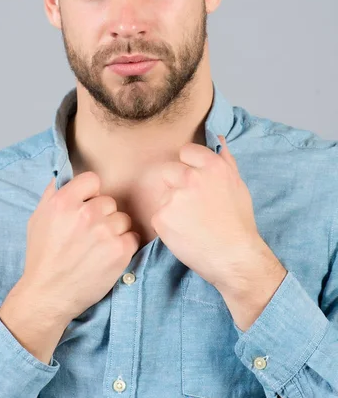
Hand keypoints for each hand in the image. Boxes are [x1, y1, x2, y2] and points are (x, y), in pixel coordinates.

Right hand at [20, 172, 140, 322]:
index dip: (90, 193)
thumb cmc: (42, 257)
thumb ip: (53, 193)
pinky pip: (132, 237)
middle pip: (110, 201)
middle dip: (102, 215)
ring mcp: (105, 233)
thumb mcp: (38, 218)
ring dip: (115, 231)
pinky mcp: (120, 251)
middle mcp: (86, 214)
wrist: (48, 295)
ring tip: (98, 247)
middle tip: (90, 233)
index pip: (93, 180)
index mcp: (64, 202)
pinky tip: (109, 255)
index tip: (86, 205)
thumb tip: (66, 175)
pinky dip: (124, 246)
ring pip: (123, 219)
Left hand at [144, 136, 262, 289]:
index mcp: (212, 166)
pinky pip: (158, 213)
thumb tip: (218, 139)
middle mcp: (192, 178)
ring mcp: (174, 197)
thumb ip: (224, 160)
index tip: (196, 182)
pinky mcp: (161, 217)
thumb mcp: (238, 185)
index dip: (189, 166)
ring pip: (163, 193)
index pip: (186, 151)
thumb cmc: (239, 223)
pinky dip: (166, 223)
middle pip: (168, 170)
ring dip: (171, 204)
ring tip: (190, 221)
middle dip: (176, 184)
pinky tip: (184, 232)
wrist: (234, 258)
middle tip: (191, 206)